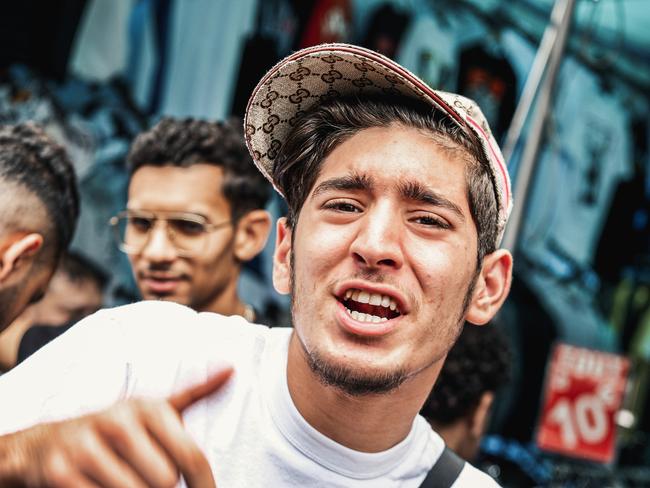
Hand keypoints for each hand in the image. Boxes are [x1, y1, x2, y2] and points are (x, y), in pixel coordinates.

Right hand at [0, 367, 232, 487]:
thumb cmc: (119, 429)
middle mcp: (118, 420)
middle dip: (161, 486)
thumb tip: (231, 368)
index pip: (191, 457)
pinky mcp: (60, 473)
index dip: (204, 484)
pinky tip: (100, 484)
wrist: (47, 443)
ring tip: (124, 479)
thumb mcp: (156, 409)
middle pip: (165, 481)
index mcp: (149, 407)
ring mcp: (86, 446)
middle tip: (146, 474)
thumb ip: (196, 392)